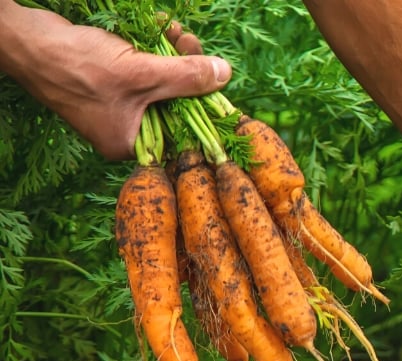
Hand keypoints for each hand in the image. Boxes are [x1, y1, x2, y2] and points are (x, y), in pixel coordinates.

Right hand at [0, 4, 230, 160]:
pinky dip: (153, 49)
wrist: (26, 41)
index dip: (204, 103)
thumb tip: (224, 75)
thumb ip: (185, 77)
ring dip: (172, 54)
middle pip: (174, 102)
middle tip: (192, 42)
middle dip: (188, 70)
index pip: (182, 130)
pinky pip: (142, 68)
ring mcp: (116, 104)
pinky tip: (161, 27)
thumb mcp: (141, 73)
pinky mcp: (109, 81)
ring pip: (160, 81)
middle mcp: (124, 128)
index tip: (217, 77)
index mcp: (130, 142)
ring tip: (176, 31)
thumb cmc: (77, 66)